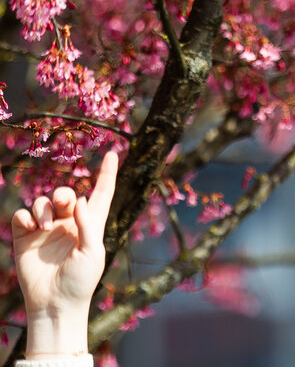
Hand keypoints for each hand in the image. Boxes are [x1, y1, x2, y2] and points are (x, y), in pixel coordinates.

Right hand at [11, 152, 117, 357]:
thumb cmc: (81, 281)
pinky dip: (24, 216)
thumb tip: (77, 199)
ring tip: (44, 225)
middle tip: (62, 204)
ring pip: (42, 202)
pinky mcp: (25, 238)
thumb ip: (87, 225)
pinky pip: (22, 215)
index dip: (107, 174)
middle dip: (62, 193)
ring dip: (43, 208)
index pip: (100, 194)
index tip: (112, 152)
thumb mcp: (93, 253)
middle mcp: (68, 224)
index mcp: (90, 225)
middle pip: (65, 194)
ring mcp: (46, 230)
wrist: (55, 303)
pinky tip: (30, 227)